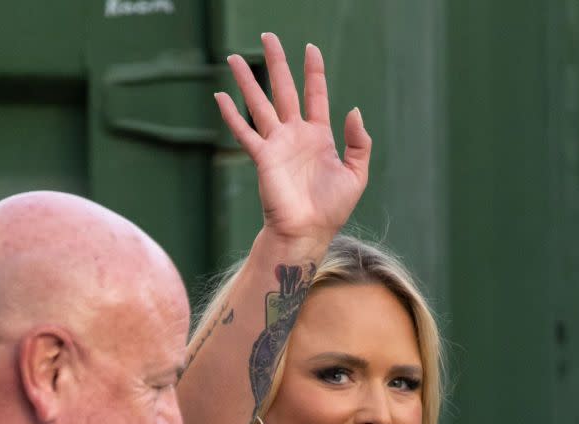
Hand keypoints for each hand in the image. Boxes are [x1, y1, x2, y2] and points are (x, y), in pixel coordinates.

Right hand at [214, 33, 370, 244]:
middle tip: (269, 36)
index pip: (315, 95)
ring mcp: (277, 144)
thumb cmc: (332, 208)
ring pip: (259, 104)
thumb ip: (359, 143)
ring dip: (248, 81)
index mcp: (319, 137)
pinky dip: (231, 115)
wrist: (308, 231)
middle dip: (277, 63)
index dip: (314, 72)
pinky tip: (219, 96)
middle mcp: (295, 135)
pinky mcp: (262, 157)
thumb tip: (354, 110)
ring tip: (235, 58)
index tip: (311, 48)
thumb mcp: (356, 174)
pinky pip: (244, 131)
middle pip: (284, 90)